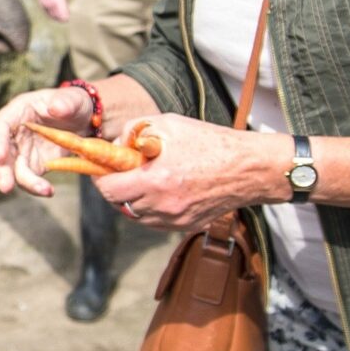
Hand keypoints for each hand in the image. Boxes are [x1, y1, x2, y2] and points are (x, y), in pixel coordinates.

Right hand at [0, 84, 97, 198]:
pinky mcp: (35, 164)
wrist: (85, 119)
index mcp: (18, 112)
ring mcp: (23, 150)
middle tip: (6, 187)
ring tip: (44, 190)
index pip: (0, 126)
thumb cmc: (74, 103)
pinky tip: (48, 191)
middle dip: (3, 171)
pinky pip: (31, 178)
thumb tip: (56, 108)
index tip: (0, 156)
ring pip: (15, 170)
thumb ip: (65, 102)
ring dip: (25, 183)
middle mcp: (15, 133)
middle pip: (2, 153)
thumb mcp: (73, 99)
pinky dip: (37, 186)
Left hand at [92, 115, 290, 233]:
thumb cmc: (209, 141)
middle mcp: (162, 205)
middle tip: (120, 172)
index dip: (100, 177)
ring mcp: (174, 219)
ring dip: (131, 199)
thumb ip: (134, 131)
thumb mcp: (168, 124)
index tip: (100, 167)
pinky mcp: (186, 226)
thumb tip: (116, 144)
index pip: (108, 189)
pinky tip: (161, 189)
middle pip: (119, 204)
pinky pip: (155, 221)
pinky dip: (150, 207)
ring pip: (135, 215)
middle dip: (114, 187)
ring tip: (143, 179)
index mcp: (155, 180)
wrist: (248, 168)